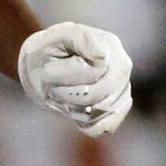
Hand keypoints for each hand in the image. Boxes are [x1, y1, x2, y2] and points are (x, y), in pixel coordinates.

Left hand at [18, 22, 133, 135]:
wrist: (43, 67)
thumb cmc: (48, 50)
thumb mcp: (55, 37)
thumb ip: (78, 37)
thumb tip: (101, 56)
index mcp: (110, 45)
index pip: (92, 73)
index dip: (65, 76)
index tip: (49, 69)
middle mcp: (122, 68)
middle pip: (92, 95)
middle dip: (64, 93)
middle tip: (51, 85)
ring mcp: (122, 90)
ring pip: (95, 114)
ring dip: (69, 108)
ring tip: (62, 94)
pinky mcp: (116, 110)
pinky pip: (103, 128)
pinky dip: (84, 125)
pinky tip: (74, 111)